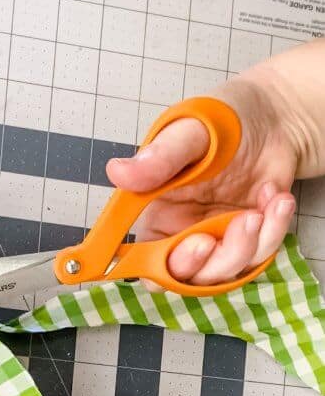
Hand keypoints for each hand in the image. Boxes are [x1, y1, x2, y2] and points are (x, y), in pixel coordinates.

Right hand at [106, 77, 298, 288]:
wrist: (274, 120)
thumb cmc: (224, 120)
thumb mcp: (190, 132)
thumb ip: (159, 158)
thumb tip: (117, 172)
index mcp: (158, 215)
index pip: (145, 260)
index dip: (160, 268)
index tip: (197, 244)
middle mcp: (183, 235)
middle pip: (189, 276)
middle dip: (218, 259)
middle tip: (244, 221)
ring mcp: (218, 242)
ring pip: (227, 271)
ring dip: (251, 243)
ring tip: (269, 200)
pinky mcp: (248, 243)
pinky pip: (259, 257)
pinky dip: (273, 231)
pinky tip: (277, 198)